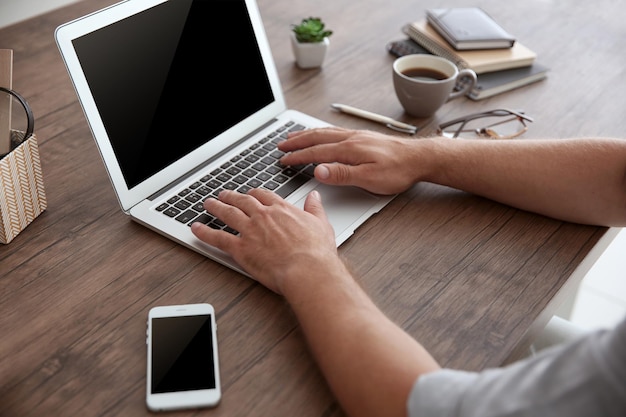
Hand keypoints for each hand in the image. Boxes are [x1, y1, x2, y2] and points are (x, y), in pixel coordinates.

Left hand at [190, 188, 338, 293]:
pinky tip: (196, 228)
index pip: (263, 196)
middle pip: (242, 201)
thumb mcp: (321, 224)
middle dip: (231, 197)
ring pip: (227, 214)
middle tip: (223, 195)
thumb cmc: (316, 252)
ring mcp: (250, 231)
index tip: (251, 195)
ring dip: (216, 207)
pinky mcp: (240, 248)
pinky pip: (217, 238)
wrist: (307, 270)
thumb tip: (314, 196)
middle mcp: (263, 216)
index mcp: (282, 210)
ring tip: (208, 204)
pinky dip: (204, 232)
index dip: (255, 194)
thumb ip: (315, 208)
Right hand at [279, 127, 420, 194]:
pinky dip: (321, 131)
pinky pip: (335, 131)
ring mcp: (357, 136)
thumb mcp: (369, 178)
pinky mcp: (364, 137)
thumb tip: (319, 170)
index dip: (298, 157)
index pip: (316, 152)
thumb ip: (342, 174)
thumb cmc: (398, 170)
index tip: (283, 160)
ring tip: (294, 136)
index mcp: (349, 149)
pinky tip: (321, 134)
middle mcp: (351, 139)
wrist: (420, 158)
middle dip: (296, 141)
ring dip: (307, 134)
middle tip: (280, 144)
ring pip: (325, 132)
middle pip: (317, 137)